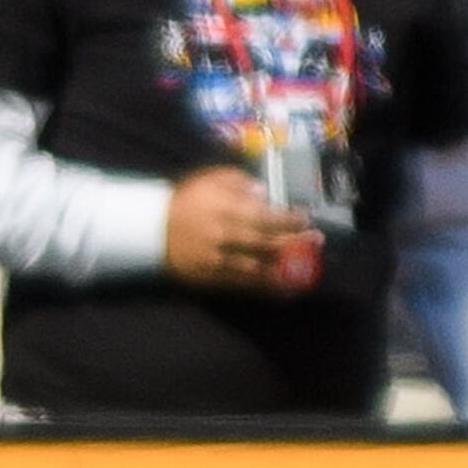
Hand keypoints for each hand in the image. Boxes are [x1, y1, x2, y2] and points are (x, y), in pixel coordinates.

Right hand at [165, 167, 322, 295]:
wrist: (150, 230)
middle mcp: (223, 235)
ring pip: (256, 267)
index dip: (287, 219)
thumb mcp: (209, 179)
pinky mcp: (211, 278)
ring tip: (309, 267)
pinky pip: (243, 285)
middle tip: (316, 240)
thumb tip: (264, 193)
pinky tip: (285, 288)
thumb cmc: (186, 201)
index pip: (263, 216)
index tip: (305, 218)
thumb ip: (238, 182)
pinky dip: (266, 287)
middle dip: (294, 242)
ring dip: (284, 269)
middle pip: (264, 242)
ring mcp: (217, 260)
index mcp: (223, 209)